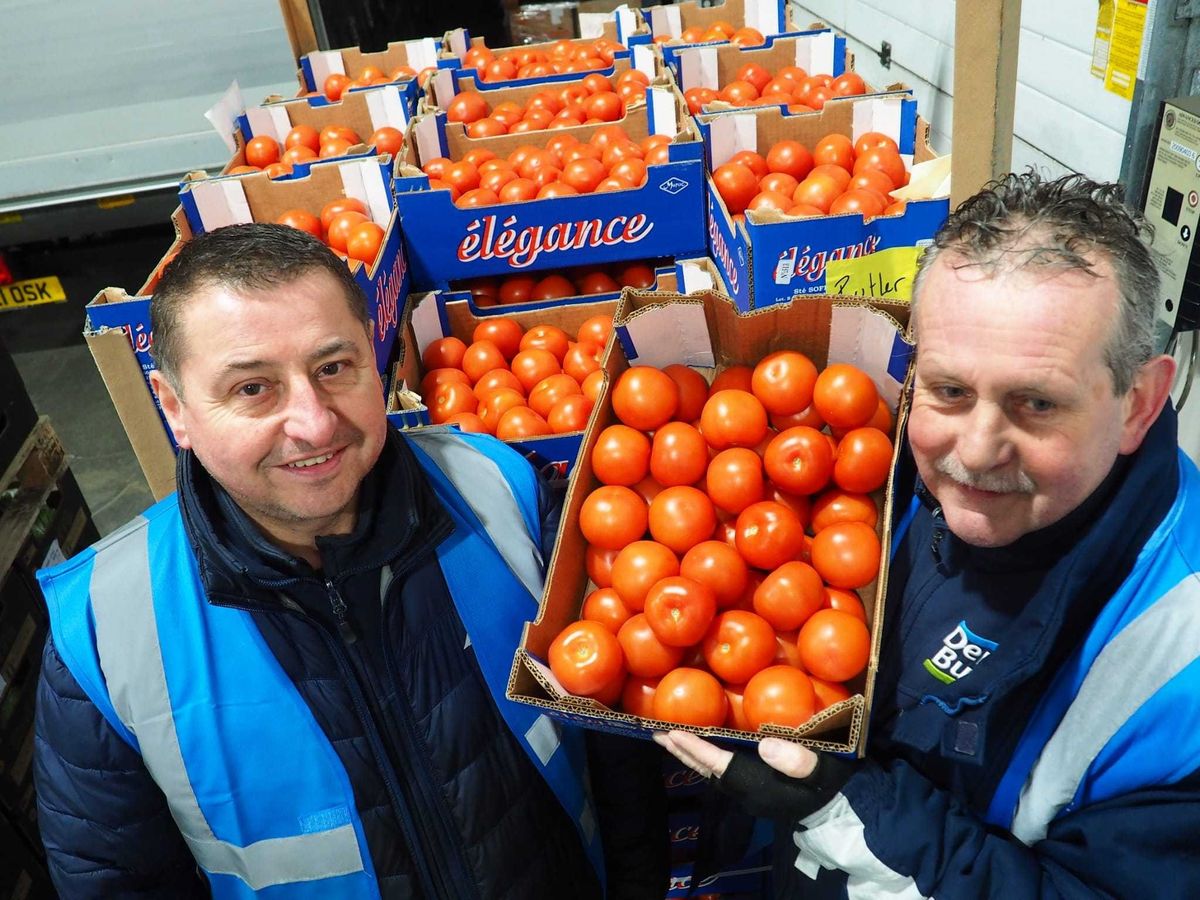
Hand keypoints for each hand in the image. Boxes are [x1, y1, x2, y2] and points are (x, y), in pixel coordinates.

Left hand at [653, 730, 818, 779]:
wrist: (842, 807)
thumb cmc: (832, 783)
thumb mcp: (822, 769)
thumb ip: (798, 760)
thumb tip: (764, 745)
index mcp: (760, 785)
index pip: (720, 765)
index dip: (696, 749)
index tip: (673, 733)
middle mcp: (748, 792)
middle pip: (707, 770)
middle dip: (682, 752)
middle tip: (656, 734)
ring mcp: (750, 792)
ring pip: (712, 772)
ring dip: (690, 755)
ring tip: (669, 738)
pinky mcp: (754, 788)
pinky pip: (722, 771)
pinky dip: (705, 758)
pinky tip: (700, 746)